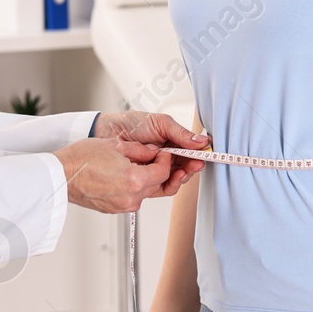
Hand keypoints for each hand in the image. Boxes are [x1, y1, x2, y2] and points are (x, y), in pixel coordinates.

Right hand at [55, 137, 178, 212]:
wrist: (61, 175)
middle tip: (153, 157)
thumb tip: (153, 151)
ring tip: (135, 164)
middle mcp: (131, 197)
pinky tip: (123, 174)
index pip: (163, 172)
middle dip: (158, 170)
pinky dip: (133, 187)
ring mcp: (122, 206)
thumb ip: (140, 150)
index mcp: (134, 180)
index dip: (166, 161)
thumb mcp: (116, 145)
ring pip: (145, 192)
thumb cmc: (81, 159)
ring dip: (145, 179)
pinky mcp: (114, 209)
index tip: (162, 153)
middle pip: (157, 184)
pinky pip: (132, 197)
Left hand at [93, 111, 208, 181]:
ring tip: (182, 171)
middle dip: (192, 167)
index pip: (190, 153)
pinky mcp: (146, 180)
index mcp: (172, 143)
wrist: (107, 131)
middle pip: (185, 168)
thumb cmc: (131, 123)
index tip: (204, 156)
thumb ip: (181, 134)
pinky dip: (169, 184)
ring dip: (182, 177)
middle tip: (195, 165)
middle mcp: (166, 158)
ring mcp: (156, 169)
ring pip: (176, 179)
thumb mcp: (161, 124)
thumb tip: (202, 141)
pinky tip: (172, 177)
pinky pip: (162, 187)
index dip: (198, 155)